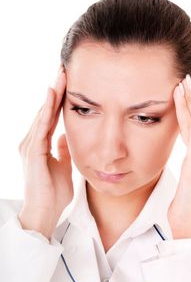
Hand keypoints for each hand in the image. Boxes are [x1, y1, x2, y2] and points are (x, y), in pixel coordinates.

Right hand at [18, 65, 73, 240]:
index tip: (69, 81)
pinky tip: (53, 96)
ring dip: (53, 94)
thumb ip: (63, 150)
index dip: (60, 99)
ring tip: (61, 74)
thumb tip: (66, 136)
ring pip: (43, 114)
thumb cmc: (53, 192)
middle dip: (56, 89)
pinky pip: (41, 127)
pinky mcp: (33, 153)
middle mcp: (33, 141)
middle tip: (65, 68)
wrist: (45, 213)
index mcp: (41, 144)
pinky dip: (47, 111)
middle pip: (46, 110)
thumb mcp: (63, 165)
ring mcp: (31, 146)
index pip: (51, 116)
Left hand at [167, 74, 190, 238]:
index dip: (190, 112)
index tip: (187, 95)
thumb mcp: (183, 183)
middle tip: (185, 80)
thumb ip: (185, 170)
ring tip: (184, 85)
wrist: (187, 224)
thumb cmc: (183, 206)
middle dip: (190, 101)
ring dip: (189, 104)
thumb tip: (181, 163)